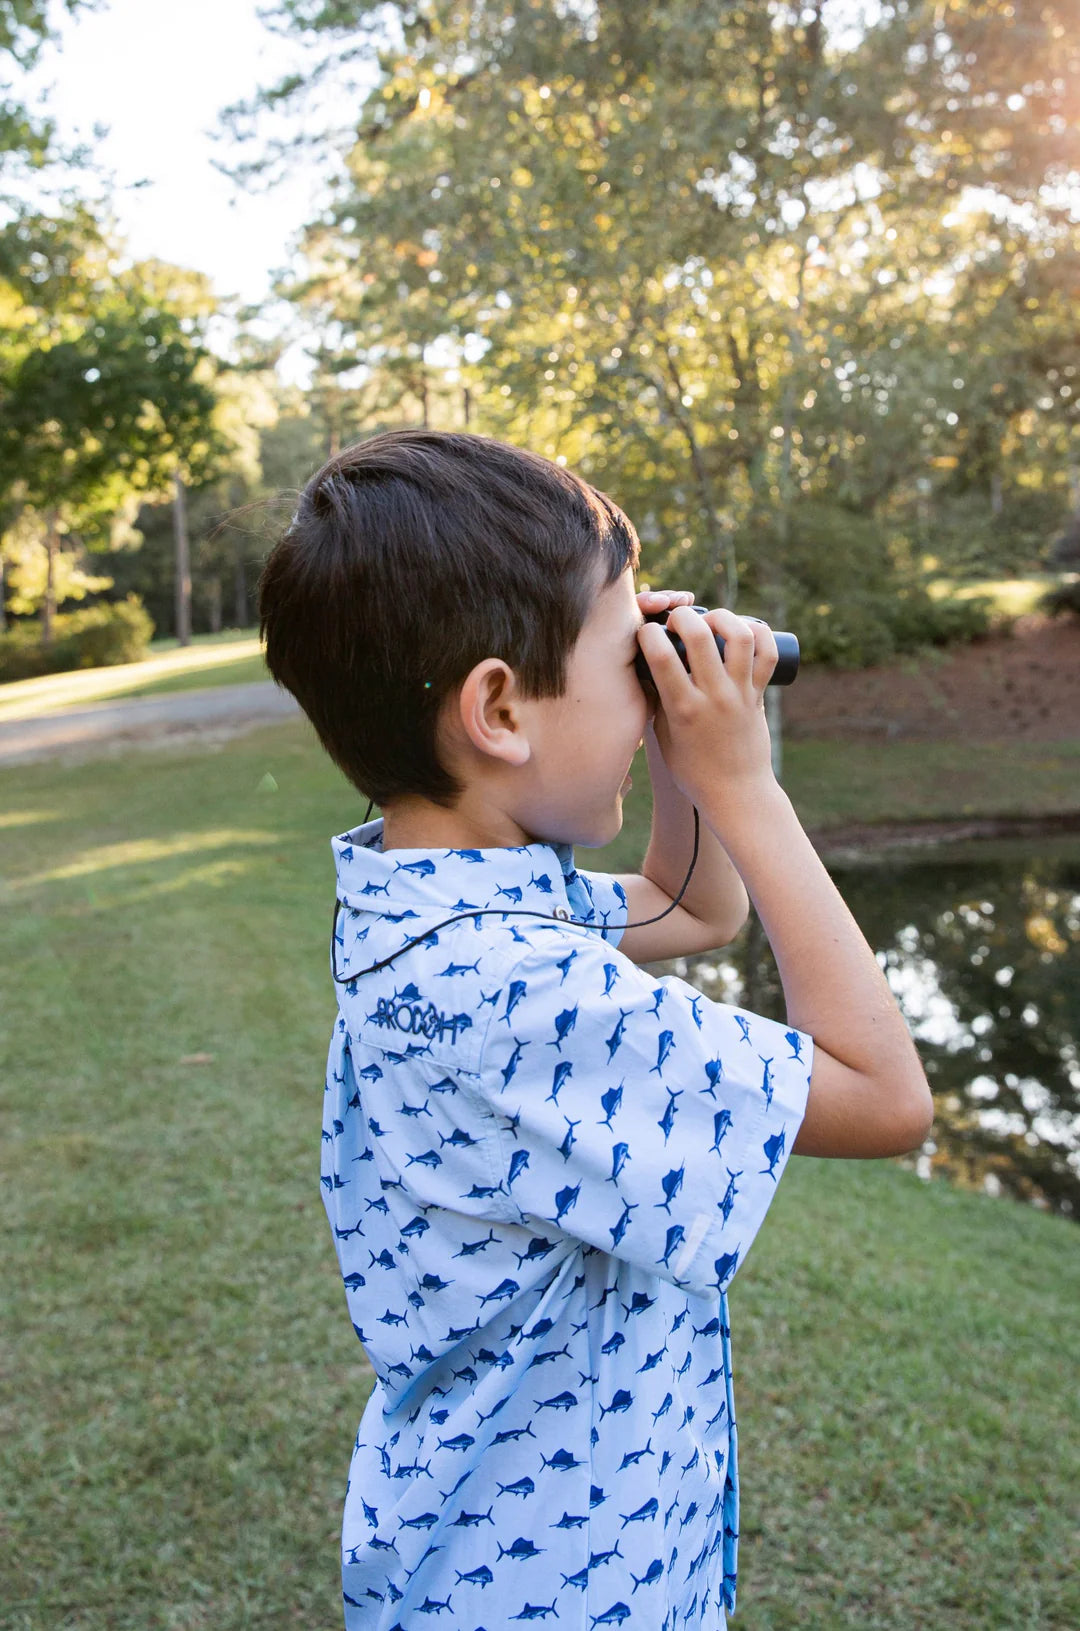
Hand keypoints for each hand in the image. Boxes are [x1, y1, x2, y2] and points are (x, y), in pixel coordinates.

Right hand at [636, 601, 779, 814]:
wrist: (737, 795)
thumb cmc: (693, 772)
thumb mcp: (663, 737)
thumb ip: (657, 702)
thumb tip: (648, 669)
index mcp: (682, 709)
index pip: (660, 656)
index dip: (648, 634)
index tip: (646, 633)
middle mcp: (713, 697)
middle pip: (699, 636)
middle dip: (682, 616)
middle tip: (676, 620)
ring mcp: (740, 694)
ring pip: (739, 636)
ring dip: (722, 617)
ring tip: (711, 620)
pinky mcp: (760, 695)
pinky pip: (767, 654)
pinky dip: (759, 634)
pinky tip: (744, 629)